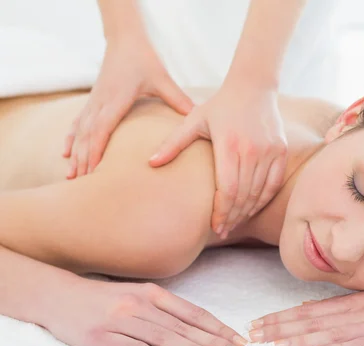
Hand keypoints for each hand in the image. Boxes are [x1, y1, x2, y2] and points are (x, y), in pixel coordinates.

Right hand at [41, 277, 246, 345]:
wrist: (59, 296)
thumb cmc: (103, 297)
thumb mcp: (136, 295)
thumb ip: (163, 309)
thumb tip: (196, 327)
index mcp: (152, 293)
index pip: (193, 313)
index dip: (217, 328)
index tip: (236, 340)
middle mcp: (141, 304)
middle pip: (184, 327)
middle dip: (214, 343)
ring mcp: (122, 320)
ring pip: (165, 338)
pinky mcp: (103, 337)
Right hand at [64, 35, 192, 177]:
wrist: (125, 40)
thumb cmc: (144, 59)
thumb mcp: (162, 79)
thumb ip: (178, 99)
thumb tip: (196, 114)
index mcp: (116, 99)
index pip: (102, 129)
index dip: (95, 150)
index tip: (93, 170)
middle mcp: (100, 102)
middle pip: (87, 136)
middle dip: (83, 160)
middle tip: (81, 185)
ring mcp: (93, 102)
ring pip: (79, 132)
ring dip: (75, 154)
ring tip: (71, 176)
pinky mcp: (92, 101)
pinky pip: (77, 122)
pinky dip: (70, 138)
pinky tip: (64, 152)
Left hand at [149, 81, 287, 238]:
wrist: (253, 87)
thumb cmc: (220, 105)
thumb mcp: (194, 120)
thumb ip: (173, 143)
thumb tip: (150, 163)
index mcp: (229, 143)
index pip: (228, 188)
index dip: (222, 211)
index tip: (215, 227)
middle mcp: (252, 149)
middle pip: (243, 195)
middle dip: (232, 216)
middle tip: (222, 230)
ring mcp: (270, 150)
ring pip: (259, 192)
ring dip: (246, 211)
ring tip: (234, 223)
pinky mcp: (281, 151)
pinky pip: (274, 183)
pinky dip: (263, 199)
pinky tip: (251, 208)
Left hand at [247, 266, 363, 345]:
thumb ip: (352, 303)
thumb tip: (315, 310)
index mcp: (360, 300)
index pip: (313, 311)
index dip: (284, 318)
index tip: (258, 325)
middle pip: (316, 321)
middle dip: (282, 329)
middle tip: (253, 336)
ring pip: (334, 332)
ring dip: (302, 340)